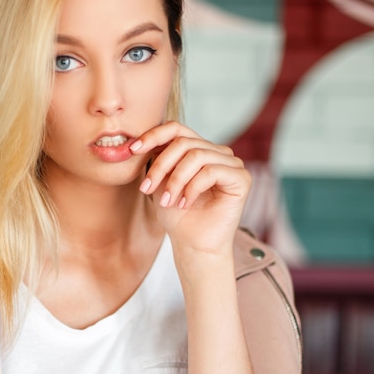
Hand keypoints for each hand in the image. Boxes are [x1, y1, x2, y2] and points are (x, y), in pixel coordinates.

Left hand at [130, 122, 250, 257]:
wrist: (193, 244)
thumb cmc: (176, 215)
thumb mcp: (160, 181)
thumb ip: (155, 157)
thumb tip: (139, 139)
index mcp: (197, 148)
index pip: (176, 128)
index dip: (153, 135)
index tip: (132, 150)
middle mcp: (216, 151)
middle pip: (183, 142)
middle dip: (161, 166)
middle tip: (147, 188)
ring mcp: (231, 162)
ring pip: (196, 156)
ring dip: (176, 180)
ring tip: (167, 201)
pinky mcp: (241, 177)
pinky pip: (211, 171)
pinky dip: (192, 188)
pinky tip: (184, 204)